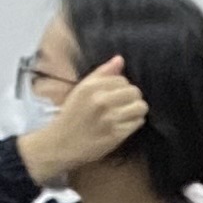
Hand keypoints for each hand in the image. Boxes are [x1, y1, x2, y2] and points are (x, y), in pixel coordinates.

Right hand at [17, 56, 147, 186]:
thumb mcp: (81, 90)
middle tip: (124, 105)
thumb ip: (101, 73)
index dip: (122, 87)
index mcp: (91, 87)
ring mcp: (110, 118)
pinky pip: (137, 122)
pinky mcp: (116, 134)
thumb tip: (120, 59)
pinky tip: (125, 124)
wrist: (61, 143)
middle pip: (134, 92)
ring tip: (128, 114)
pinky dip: (135, 123)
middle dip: (132, 98)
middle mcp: (101, 101)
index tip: (115, 95)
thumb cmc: (72, 115)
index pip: (122, 79)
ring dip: (137, 110)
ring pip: (140, 107)